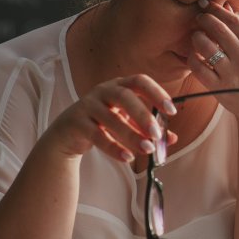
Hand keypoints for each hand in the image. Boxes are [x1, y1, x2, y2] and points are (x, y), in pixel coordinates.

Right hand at [47, 74, 177, 162]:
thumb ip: (147, 129)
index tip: (171, 110)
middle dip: (143, 115)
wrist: (67, 134)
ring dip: (131, 135)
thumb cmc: (101, 123)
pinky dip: (114, 148)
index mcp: (118, 86)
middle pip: (124, 96)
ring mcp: (88, 105)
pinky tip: (127, 157)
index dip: (157, 93)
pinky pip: (97, 135)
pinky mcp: (77, 123)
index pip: (140, 81)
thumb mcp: (126, 123)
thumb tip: (171, 139)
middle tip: (156, 134)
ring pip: (111, 118)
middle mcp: (102, 91)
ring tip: (147, 149)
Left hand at [187, 0, 238, 119]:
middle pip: (218, 30)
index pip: (233, 21)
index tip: (207, 4)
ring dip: (197, 38)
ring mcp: (232, 73)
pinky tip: (193, 56)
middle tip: (198, 17)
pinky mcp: (220, 88)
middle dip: (205, 20)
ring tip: (196, 37)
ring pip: (206, 47)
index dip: (217, 10)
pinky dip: (192, 59)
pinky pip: (199, 68)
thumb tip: (227, 10)